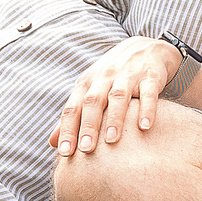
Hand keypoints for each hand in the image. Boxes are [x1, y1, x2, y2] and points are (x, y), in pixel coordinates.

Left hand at [53, 37, 184, 155]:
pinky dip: (146, 109)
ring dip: (114, 118)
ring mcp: (127, 76)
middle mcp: (104, 78)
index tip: (64, 153)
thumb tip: (52, 142)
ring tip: (112, 140)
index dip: (67, 130)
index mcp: (87, 83)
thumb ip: (73, 116)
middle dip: (88, 126)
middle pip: (93, 102)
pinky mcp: (150, 76)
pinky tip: (145, 126)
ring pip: (118, 96)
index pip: (72, 107)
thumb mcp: (90, 90)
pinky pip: (147, 93)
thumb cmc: (112, 76)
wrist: (145, 47)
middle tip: (86, 150)